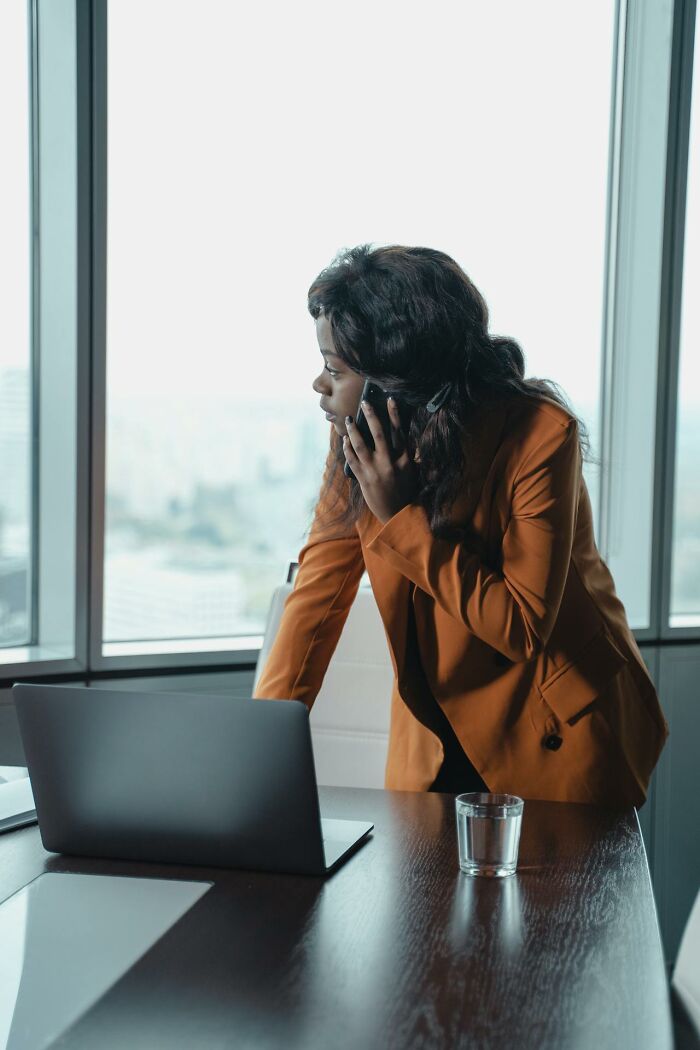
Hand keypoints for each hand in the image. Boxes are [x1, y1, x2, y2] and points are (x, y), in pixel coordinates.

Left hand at [343, 396, 418, 524]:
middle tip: (365, 403)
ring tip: (349, 419)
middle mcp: (389, 463)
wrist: (397, 514)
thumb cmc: (406, 491)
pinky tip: (344, 439)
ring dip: (353, 430)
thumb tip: (407, 436)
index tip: (390, 400)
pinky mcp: (363, 479)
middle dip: (371, 416)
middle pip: (379, 434)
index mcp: (404, 459)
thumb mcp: (412, 471)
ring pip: (361, 445)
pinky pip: (352, 459)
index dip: (394, 414)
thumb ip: (411, 454)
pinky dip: (347, 448)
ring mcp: (375, 471)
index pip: (399, 432)